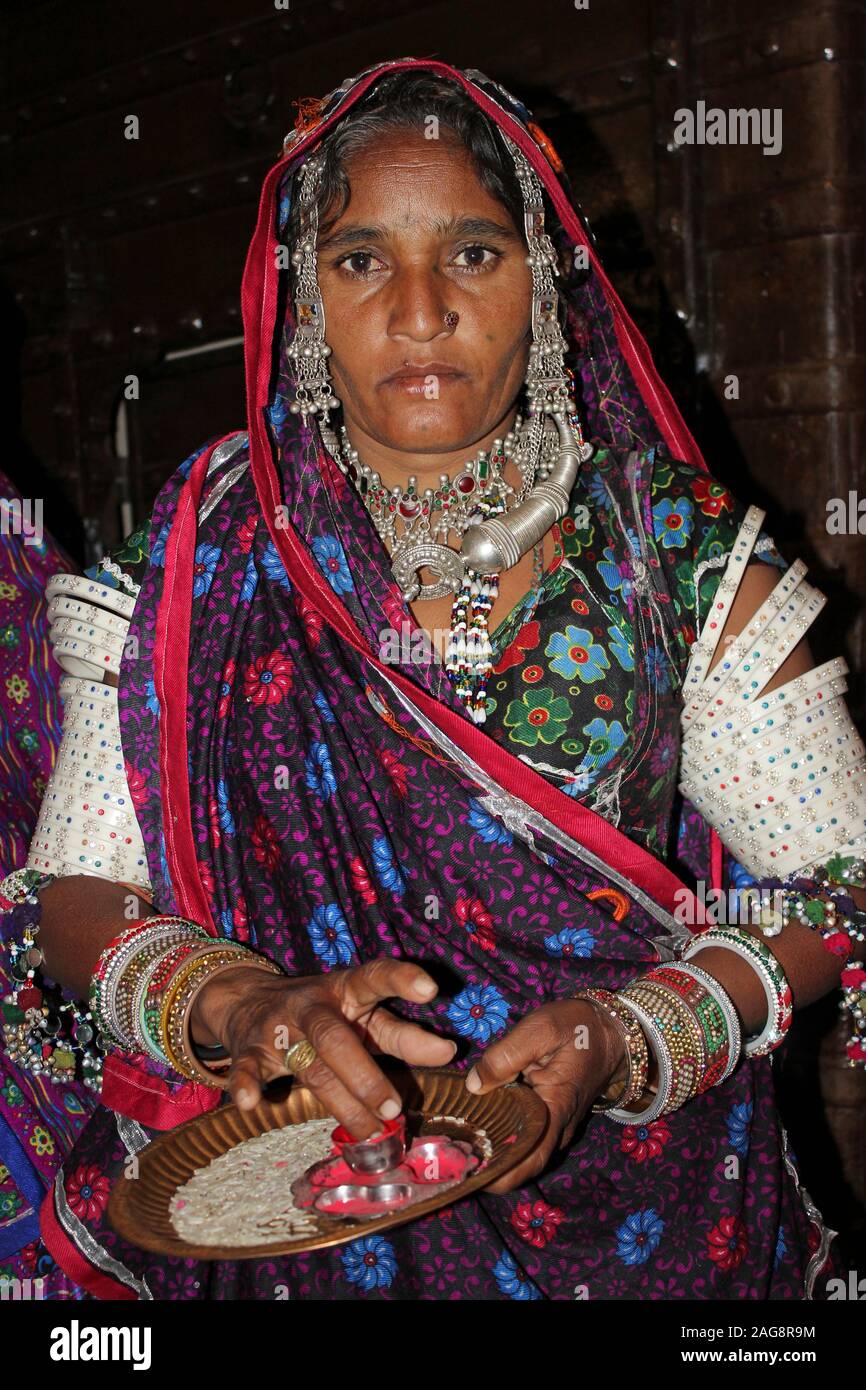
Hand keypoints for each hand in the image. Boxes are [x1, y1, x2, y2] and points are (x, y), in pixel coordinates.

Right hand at [190, 958, 456, 1137]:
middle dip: (366, 1075)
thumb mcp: (363, 1014)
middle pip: (337, 1038)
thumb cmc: (325, 1013)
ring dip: (338, 1099)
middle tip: (394, 1108)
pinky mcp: (251, 1051)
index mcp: (346, 989)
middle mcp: (314, 1006)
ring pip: (308, 1065)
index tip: (432, 989)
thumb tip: (449, 1053)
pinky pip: (246, 1068)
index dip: (402, 979)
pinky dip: (247, 1085)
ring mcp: (280, 1028)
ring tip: (368, 1131)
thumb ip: (402, 1035)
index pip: (375, 977)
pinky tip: (254, 1104)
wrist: (248, 999)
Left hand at [464, 998, 626, 1193]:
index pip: (530, 1157)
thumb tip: (473, 1085)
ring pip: (522, 1151)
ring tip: (455, 1145)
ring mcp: (555, 1124)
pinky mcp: (548, 1116)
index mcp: (557, 1108)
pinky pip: (524, 1136)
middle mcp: (558, 1127)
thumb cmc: (577, 1027)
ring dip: (493, 1152)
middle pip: (522, 1162)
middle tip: (450, 1159)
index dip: (500, 1173)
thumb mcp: (542, 1028)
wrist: (610, 1029)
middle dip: (488, 1167)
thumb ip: (506, 1055)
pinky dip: (501, 1136)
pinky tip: (473, 1127)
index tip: (468, 1174)